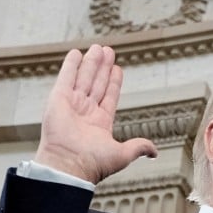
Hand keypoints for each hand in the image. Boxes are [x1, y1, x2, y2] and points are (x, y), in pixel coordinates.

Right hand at [34, 44, 156, 183]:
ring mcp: (71, 104)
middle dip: (102, 67)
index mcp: (100, 123)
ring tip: (99, 48)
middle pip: (97, 83)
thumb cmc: (94, 163)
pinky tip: (76, 53)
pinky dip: (71, 65)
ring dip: (91, 63)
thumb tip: (154, 152)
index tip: (117, 69)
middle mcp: (85, 112)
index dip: (113, 82)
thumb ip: (139, 147)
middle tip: (108, 51)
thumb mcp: (123, 154)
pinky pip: (66, 78)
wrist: (70, 164)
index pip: (109, 97)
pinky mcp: (58, 99)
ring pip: (84, 78)